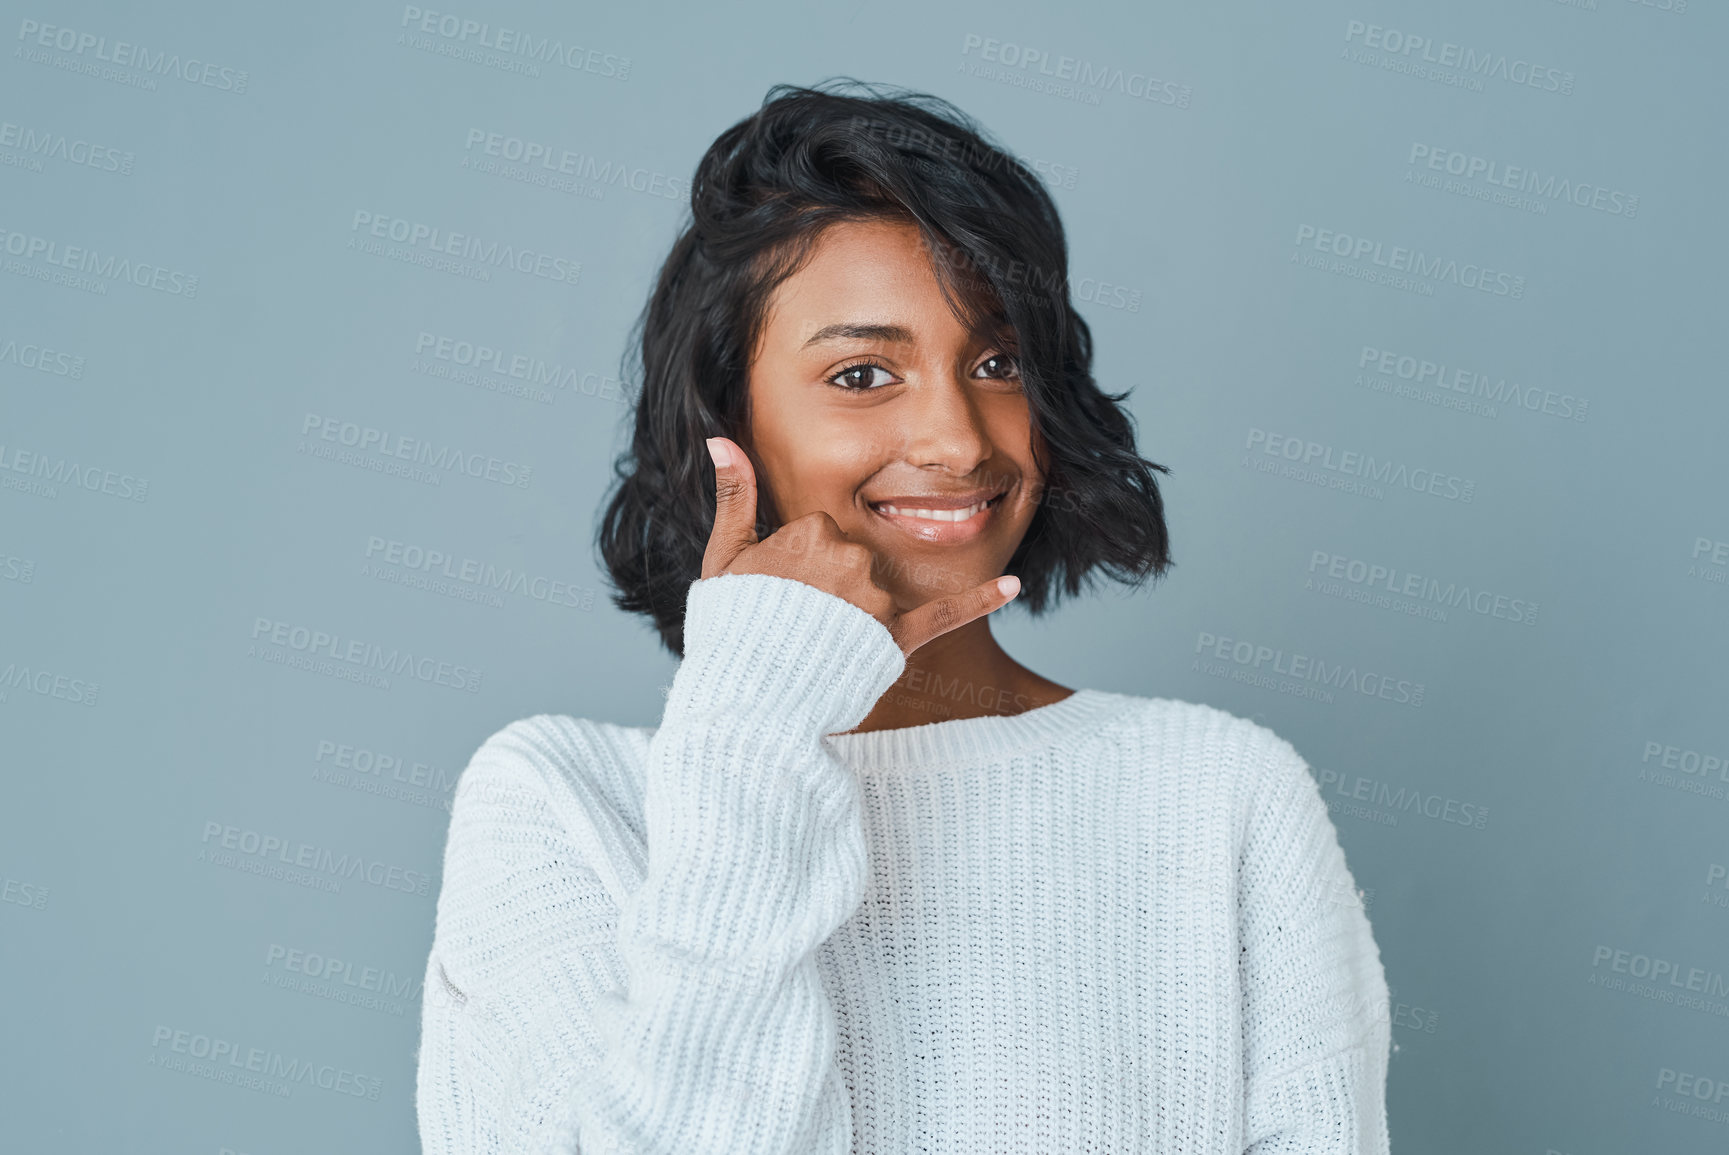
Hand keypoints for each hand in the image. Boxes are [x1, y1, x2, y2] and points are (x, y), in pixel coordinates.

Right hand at [700, 436, 1018, 656]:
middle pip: (852, 560)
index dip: (798, 566)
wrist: (749, 699)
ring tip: (819, 645)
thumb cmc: (730, 627)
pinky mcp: (898, 639)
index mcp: (814, 531)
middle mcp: (853, 558)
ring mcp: (877, 600)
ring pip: (878, 590)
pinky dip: (980, 599)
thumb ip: (733, 495)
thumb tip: (722, 439)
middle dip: (830, 588)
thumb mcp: (724, 557)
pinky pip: (947, 613)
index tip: (779, 593)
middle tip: (796, 623)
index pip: (820, 535)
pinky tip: (1013, 585)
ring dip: (858, 613)